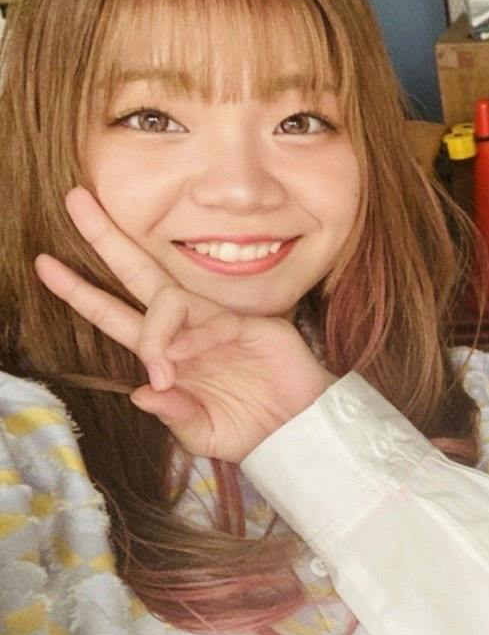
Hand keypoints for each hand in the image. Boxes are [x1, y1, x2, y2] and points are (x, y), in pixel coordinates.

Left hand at [34, 188, 334, 462]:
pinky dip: (190, 337)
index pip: (115, 315)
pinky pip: (210, 321)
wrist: (298, 432)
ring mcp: (216, 323)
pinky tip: (180, 359)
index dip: (80, 292)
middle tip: (76, 201)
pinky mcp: (249, 325)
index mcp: (167, 354)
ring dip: (153, 329)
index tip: (44, 266)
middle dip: (105, 240)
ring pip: (169, 300)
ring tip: (161, 364)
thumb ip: (172, 414)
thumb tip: (142, 391)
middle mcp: (186, 330)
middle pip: (138, 276)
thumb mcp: (200, 433)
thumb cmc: (250, 430)